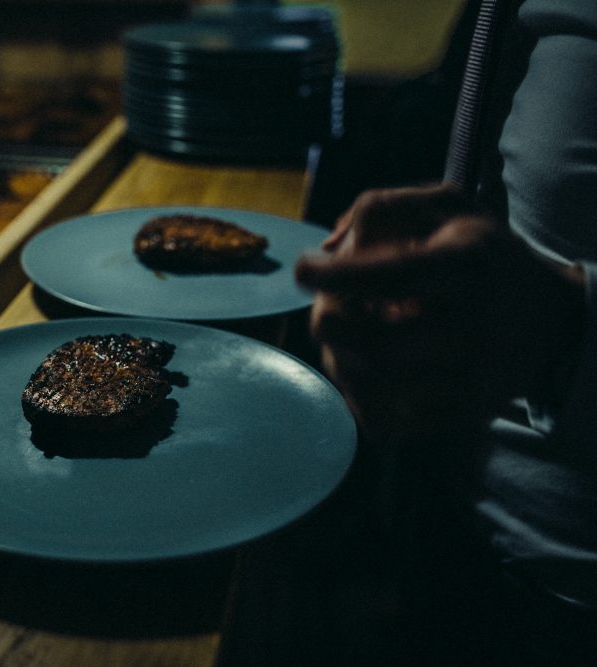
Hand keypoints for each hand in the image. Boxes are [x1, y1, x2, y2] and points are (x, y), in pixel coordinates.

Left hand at [295, 184, 584, 441]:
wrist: (550, 322)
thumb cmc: (479, 256)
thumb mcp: (448, 209)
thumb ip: (382, 207)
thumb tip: (328, 250)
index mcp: (469, 263)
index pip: (394, 276)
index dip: (337, 276)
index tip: (303, 269)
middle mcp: (476, 326)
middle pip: (368, 343)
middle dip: (329, 319)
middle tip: (337, 304)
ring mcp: (471, 379)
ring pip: (366, 383)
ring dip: (341, 356)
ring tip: (362, 332)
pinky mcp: (461, 416)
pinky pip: (379, 419)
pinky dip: (360, 393)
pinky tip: (377, 367)